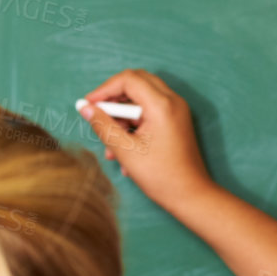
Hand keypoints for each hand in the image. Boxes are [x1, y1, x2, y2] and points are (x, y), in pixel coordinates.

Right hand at [80, 69, 216, 212]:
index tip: (88, 104)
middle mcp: (173, 101)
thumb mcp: (125, 151)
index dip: (104, 89)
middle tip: (97, 115)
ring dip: (123, 115)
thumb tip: (84, 107)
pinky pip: (151, 111)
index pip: (128, 79)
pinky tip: (124, 149)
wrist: (191, 195)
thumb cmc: (162, 176)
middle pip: (137, 82)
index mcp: (162, 105)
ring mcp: (177, 110)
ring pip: (143, 97)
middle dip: (114, 98)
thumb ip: (103, 125)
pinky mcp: (177, 120)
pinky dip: (135, 123)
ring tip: (110, 144)